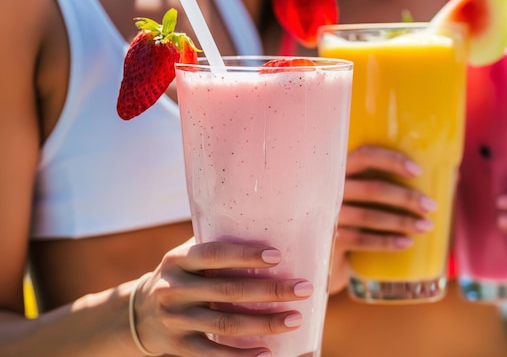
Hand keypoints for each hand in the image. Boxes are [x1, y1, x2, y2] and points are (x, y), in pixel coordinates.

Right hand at [132, 241, 312, 356]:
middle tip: (303, 288)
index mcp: (178, 260)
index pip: (213, 254)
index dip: (244, 255)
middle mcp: (173, 289)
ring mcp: (175, 320)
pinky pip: (214, 354)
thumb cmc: (182, 276)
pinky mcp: (179, 346)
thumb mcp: (187, 257)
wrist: (140, 314)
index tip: (277, 256)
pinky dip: (242, 356)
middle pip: (227, 291)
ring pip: (226, 324)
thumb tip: (271, 227)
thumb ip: (216, 246)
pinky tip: (267, 353)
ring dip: (264, 323)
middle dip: (270, 290)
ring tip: (295, 319)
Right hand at [330, 145, 434, 292]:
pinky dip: (387, 242)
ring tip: (426, 226)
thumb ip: (394, 181)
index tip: (418, 171)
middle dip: (407, 197)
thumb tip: (453, 175)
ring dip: (402, 221)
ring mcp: (326, 215)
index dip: (392, 160)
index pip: (364, 154)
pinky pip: (362, 240)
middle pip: (373, 188)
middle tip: (431, 206)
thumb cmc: (351, 214)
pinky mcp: (328, 240)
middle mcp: (328, 189)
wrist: (318, 249)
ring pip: (371, 216)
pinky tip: (406, 243)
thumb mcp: (363, 194)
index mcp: (338, 169)